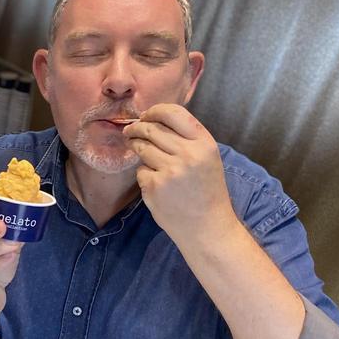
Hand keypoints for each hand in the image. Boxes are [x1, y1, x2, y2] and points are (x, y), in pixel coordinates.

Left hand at [124, 104, 235, 241]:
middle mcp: (189, 154)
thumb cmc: (206, 190)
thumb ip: (186, 138)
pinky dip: (144, 174)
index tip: (145, 116)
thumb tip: (152, 119)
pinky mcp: (155, 186)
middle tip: (130, 131)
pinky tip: (155, 182)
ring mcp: (171, 170)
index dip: (154, 111)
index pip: (173, 113)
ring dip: (136, 147)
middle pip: (151, 129)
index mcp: (204, 144)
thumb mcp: (207, 158)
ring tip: (140, 151)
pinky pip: (140, 170)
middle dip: (137, 128)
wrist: (207, 227)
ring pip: (141, 147)